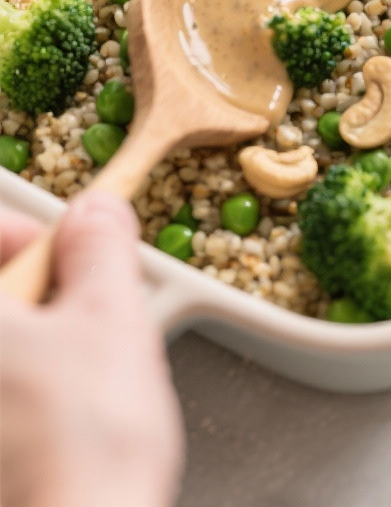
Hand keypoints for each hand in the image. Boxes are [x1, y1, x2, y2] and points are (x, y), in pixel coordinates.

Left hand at [0, 195, 183, 506]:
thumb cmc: (83, 445)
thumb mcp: (110, 315)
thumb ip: (98, 247)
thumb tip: (94, 216)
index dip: (21, 231)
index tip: (63, 247)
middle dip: (32, 295)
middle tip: (76, 312)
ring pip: (6, 356)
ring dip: (31, 350)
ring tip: (78, 376)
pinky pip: (9, 407)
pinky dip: (25, 400)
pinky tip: (61, 425)